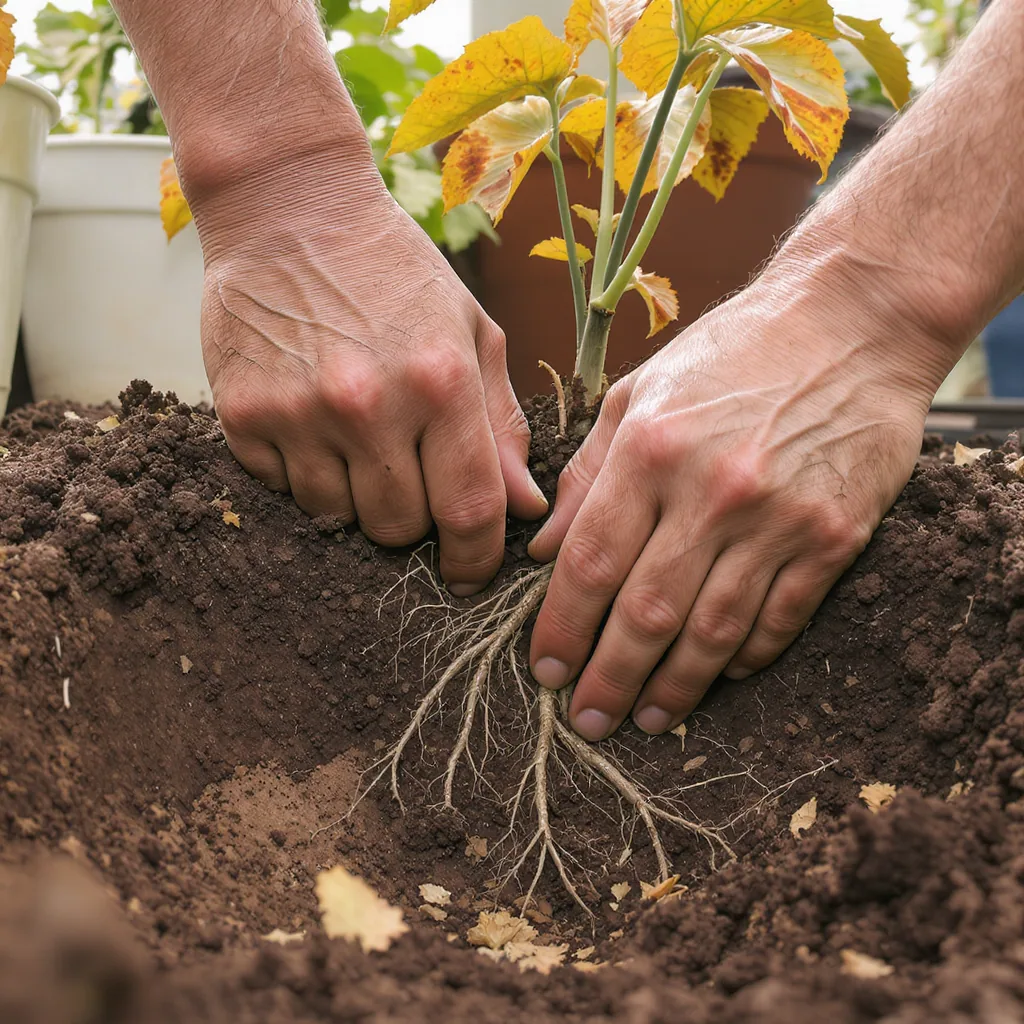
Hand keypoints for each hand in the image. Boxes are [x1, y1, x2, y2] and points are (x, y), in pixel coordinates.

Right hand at [189, 152, 546, 594]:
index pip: (470, 510)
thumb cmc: (395, 270)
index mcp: (441, 382)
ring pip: (338, 519)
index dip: (476, 557)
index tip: (471, 573)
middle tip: (407, 473)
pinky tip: (311, 421)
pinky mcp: (243, 415)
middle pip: (399, 529)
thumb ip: (500, 424)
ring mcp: (299, 413)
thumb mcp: (471, 331)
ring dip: (355, 497)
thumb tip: (525, 508)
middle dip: (413, 520)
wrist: (288, 207)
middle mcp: (370, 405)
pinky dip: (304, 474)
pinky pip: (284, 490)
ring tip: (357, 438)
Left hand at [528, 271, 946, 739]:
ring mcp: (778, 519)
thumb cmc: (732, 351)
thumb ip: (587, 473)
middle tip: (587, 721)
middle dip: (608, 678)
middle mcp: (711, 491)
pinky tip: (719, 676)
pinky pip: (780, 619)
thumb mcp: (640, 393)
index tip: (545, 669)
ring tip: (645, 720)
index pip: (590, 562)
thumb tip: (544, 551)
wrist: (854, 321)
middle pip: (646, 614)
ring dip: (674, 686)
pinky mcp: (833, 536)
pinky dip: (745, 657)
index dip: (562, 627)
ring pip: (713, 631)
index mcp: (651, 450)